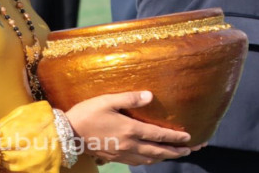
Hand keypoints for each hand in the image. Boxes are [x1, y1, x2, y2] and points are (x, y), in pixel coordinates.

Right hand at [65, 91, 199, 165]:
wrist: (67, 134)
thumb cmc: (87, 113)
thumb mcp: (108, 100)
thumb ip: (130, 98)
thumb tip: (150, 95)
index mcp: (130, 130)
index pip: (158, 135)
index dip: (175, 138)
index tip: (189, 138)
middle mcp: (129, 145)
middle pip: (158, 151)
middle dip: (176, 152)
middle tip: (191, 150)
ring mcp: (122, 154)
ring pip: (149, 159)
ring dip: (164, 157)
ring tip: (176, 155)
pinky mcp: (114, 157)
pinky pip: (137, 162)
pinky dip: (149, 160)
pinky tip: (151, 158)